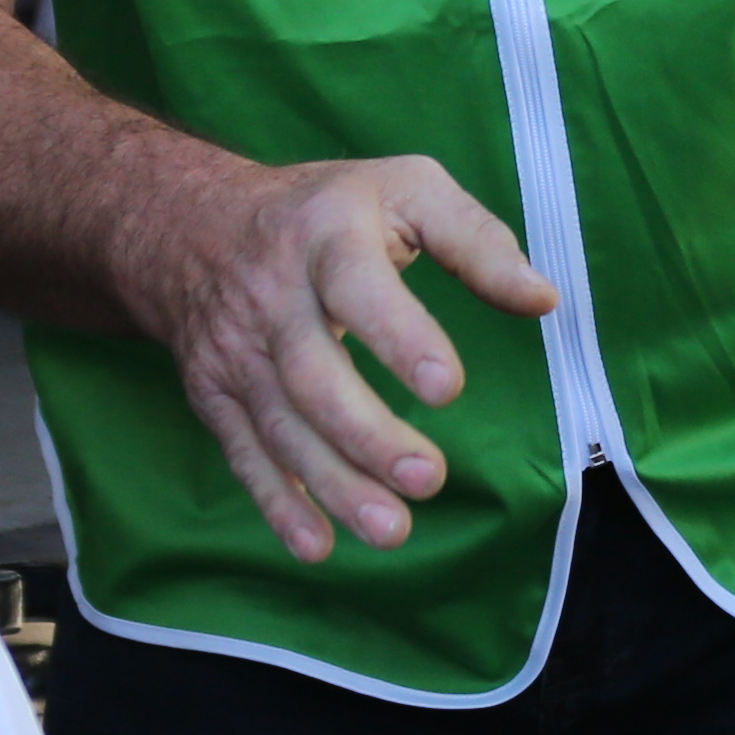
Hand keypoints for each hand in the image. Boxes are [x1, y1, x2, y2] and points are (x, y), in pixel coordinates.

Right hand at [118, 153, 558, 563]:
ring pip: (280, 425)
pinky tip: (318, 544)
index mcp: (326, 236)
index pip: (356, 286)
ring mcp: (236, 351)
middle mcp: (271, 296)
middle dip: (366, 432)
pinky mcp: (214, 394)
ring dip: (332, 483)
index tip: (446, 387)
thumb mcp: (404, 190)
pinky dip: (277, 503)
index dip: (398, 335)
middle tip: (427, 478)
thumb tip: (543, 298)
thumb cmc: (327, 211)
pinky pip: (244, 454)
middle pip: (311, 373)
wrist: (191, 226)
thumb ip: (476, 240)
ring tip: (391, 529)